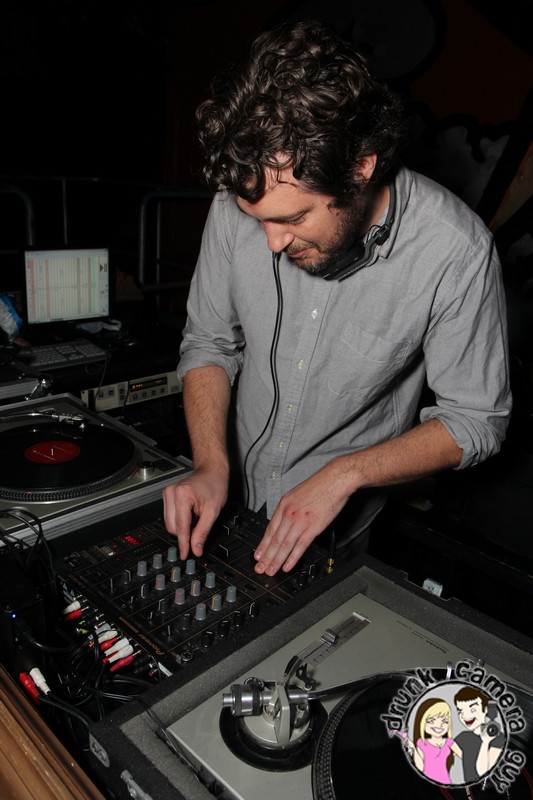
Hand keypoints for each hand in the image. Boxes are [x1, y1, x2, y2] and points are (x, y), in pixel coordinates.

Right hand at [163, 468, 227, 559]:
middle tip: (200, 526)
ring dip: (183, 527)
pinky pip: (170, 517)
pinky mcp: (167, 496)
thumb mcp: (213, 511)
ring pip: (170, 524)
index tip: (185, 555)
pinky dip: (180, 520)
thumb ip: (203, 532)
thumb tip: (196, 548)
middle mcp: (171, 493)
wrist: (212, 471)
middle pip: (173, 527)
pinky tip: (190, 513)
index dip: (184, 544)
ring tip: (196, 516)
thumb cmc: (215, 486)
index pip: (181, 527)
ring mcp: (167, 494)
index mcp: (182, 495)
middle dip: (185, 533)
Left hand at [253, 461, 350, 575]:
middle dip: (266, 556)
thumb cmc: (320, 485)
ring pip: (284, 545)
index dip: (263, 544)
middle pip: (274, 539)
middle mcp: (289, 513)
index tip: (258, 555)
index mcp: (284, 504)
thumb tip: (286, 522)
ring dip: (276, 560)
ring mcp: (300, 521)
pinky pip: (300, 546)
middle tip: (259, 568)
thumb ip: (290, 508)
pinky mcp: (313, 527)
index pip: (270, 529)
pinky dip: (292, 558)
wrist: (335, 479)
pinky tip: (287, 566)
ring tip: (271, 571)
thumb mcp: (297, 494)